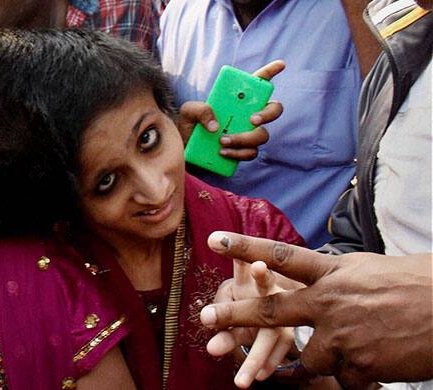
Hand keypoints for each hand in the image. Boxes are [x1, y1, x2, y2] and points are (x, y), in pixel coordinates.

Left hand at [177, 60, 284, 159]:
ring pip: (262, 134)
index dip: (271, 71)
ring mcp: (250, 132)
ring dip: (244, 138)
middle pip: (273, 109)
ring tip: (222, 140)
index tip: (281, 64)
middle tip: (251, 119)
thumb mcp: (189, 112)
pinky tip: (223, 152)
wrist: (188, 151)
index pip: (258, 82)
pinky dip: (238, 153)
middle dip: (267, 114)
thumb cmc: (191, 125)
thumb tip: (216, 126)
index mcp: (237, 99)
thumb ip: (199, 110)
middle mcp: (248, 113)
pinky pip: (252, 152)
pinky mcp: (246, 149)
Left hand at [199, 233, 432, 387]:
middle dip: (234, 315)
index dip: (246, 247)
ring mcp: (343, 337)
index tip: (215, 239)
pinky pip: (343, 379)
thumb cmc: (417, 285)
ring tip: (325, 356)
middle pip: (270, 310)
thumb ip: (334, 277)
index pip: (281, 256)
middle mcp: (330, 303)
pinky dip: (354, 377)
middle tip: (204, 316)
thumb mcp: (367, 270)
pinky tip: (375, 363)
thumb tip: (313, 280)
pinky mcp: (360, 367)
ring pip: (306, 359)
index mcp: (333, 273)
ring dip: (312, 362)